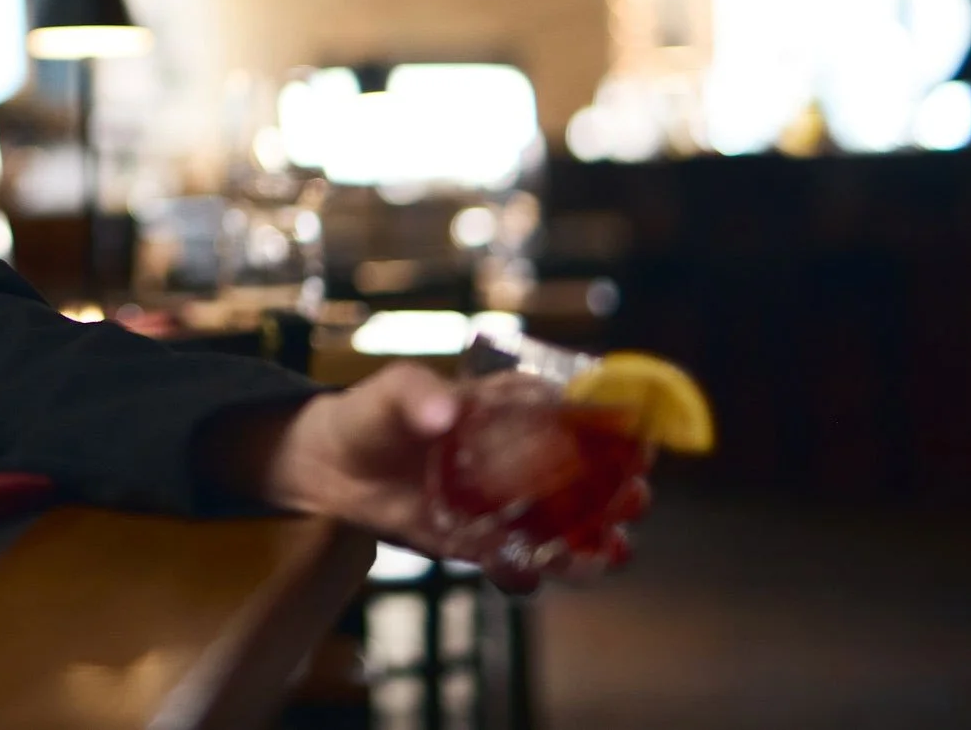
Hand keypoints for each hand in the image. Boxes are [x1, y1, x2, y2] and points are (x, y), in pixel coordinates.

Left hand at [238, 363, 643, 592]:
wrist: (331, 466)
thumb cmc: (371, 414)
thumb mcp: (391, 392)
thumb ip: (416, 396)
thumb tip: (443, 412)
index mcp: (508, 411)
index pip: (575, 418)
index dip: (614, 433)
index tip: (639, 447)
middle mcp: (517, 460)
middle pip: (584, 480)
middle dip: (617, 493)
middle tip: (632, 502)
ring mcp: (502, 506)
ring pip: (562, 530)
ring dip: (590, 544)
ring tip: (606, 554)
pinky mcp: (478, 542)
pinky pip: (517, 564)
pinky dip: (532, 574)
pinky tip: (536, 577)